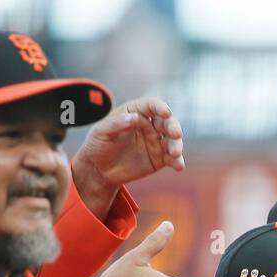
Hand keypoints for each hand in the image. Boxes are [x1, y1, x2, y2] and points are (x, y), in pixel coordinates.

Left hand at [72, 97, 183, 217]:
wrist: (99, 169)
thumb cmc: (97, 145)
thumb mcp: (101, 131)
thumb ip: (118, 123)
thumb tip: (136, 118)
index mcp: (134, 112)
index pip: (151, 106)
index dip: (160, 107)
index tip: (165, 112)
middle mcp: (148, 125)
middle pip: (166, 122)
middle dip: (173, 127)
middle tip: (175, 134)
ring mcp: (155, 142)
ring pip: (172, 140)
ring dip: (177, 145)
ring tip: (174, 153)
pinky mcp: (159, 159)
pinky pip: (172, 159)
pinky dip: (177, 162)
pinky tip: (179, 166)